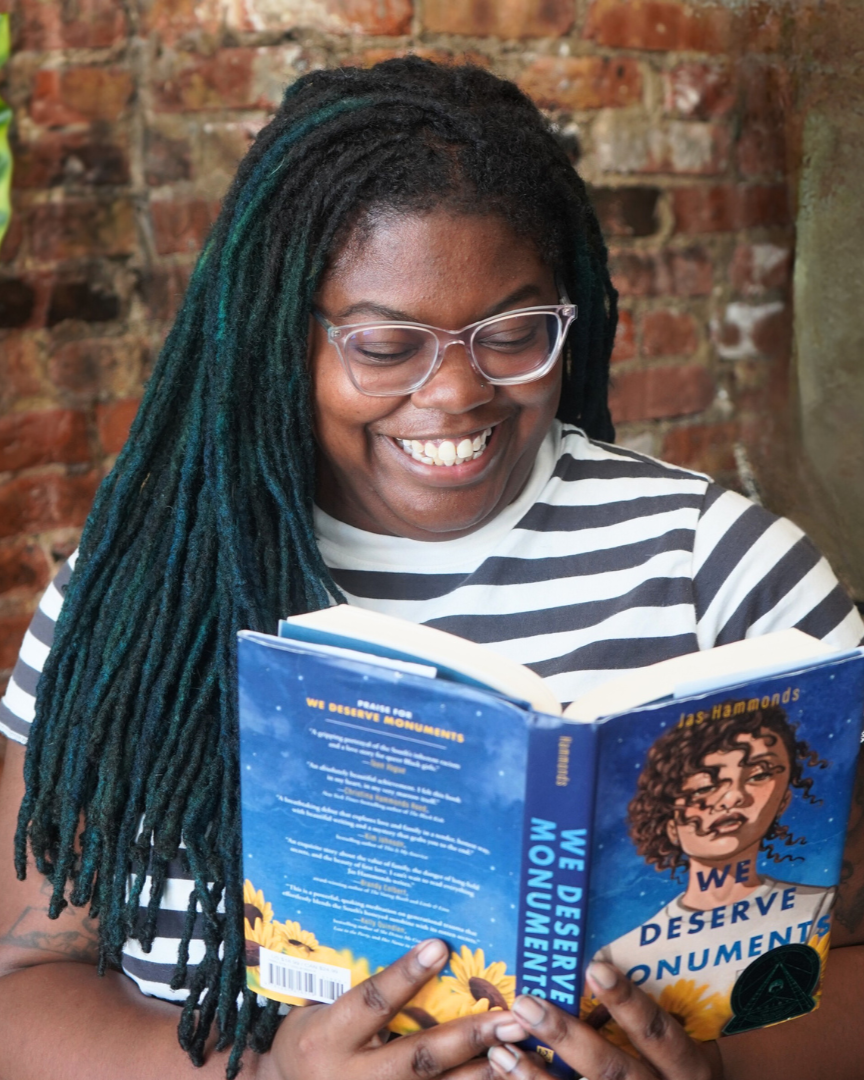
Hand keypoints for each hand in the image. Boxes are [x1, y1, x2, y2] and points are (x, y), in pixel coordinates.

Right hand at [262, 938, 528, 1079]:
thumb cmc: (308, 1036)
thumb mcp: (317, 1007)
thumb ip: (358, 983)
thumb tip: (417, 940)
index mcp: (327, 1037)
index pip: (372, 1001)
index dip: (405, 975)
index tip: (440, 945)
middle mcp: (351, 1077)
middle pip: (418, 1057)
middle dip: (467, 1036)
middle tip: (510, 1015)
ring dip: (482, 1071)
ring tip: (520, 1047)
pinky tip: (504, 1074)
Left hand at [487, 962, 723, 1079]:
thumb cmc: (675, 1066)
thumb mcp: (678, 1045)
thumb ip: (647, 1016)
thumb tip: (594, 964)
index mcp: (687, 1068)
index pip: (658, 1033)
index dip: (628, 1003)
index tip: (594, 968)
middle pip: (613, 1071)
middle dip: (566, 1037)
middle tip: (525, 1004)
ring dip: (537, 1076)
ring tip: (501, 1050)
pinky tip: (506, 1073)